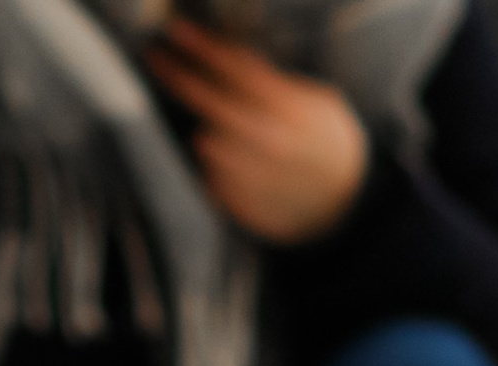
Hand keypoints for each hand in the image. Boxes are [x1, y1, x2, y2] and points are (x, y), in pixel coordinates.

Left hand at [145, 17, 368, 244]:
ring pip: (206, 138)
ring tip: (241, 134)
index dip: (203, 48)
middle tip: (155, 56)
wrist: (341, 202)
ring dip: (212, 128)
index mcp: (291, 111)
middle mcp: (266, 141)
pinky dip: (219, 161)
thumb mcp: (319, 102)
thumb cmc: (328, 143)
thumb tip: (236, 60)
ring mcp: (248, 174)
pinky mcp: (235, 200)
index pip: (237, 70)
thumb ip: (278, 83)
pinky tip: (244, 162)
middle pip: (207, 102)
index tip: (176, 30)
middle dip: (179, 76)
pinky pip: (210, 170)